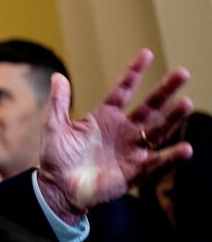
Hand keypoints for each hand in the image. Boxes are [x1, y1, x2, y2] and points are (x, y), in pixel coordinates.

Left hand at [37, 49, 192, 223]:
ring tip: (186, 103)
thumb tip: (58, 76)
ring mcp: (132, 149)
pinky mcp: (136, 170)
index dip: (134, 72)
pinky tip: (185, 148)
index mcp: (105, 116)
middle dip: (165, 90)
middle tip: (183, 72)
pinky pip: (157, 162)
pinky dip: (171, 156)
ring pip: (158, 130)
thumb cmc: (57, 157)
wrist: (59, 187)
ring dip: (173, 118)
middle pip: (149, 106)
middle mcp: (124, 130)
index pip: (123, 89)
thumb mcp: (55, 126)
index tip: (147, 54)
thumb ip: (59, 103)